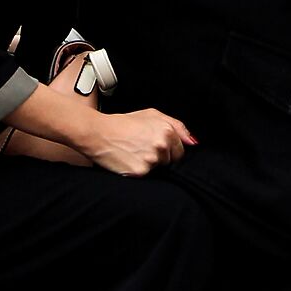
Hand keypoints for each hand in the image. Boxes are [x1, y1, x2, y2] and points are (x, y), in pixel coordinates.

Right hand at [79, 108, 194, 174]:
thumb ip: (177, 126)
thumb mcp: (152, 114)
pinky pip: (146, 176)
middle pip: (170, 161)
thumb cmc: (123, 123)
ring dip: (149, 164)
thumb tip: (192, 142)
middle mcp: (161, 146)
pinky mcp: (140, 172)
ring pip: (158, 169)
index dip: (167, 150)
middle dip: (159, 157)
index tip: (152, 145)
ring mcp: (151, 160)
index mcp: (167, 131)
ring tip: (133, 152)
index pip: (180, 151)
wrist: (98, 132)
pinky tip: (128, 160)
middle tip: (140, 147)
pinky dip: (138, 171)